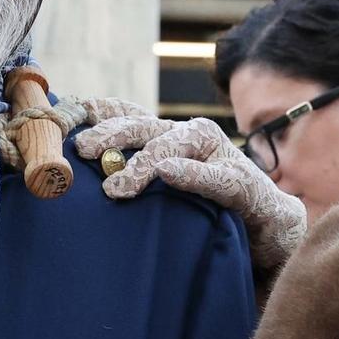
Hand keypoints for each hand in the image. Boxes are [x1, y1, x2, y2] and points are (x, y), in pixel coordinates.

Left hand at [74, 111, 305, 273]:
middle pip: (145, 125)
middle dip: (111, 134)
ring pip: (176, 144)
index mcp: (168, 136)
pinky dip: (191, 174)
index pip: (127, 113)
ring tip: (118, 185)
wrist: (271, 227)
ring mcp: (218, 155)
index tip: (67, 113)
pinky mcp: (243, 183)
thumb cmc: (209, 208)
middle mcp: (190, 136)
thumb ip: (131, 174)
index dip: (97, 110)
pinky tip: (169, 173)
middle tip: (83, 152)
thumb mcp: (164, 190)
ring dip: (145, 161)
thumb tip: (75, 172)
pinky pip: (214, 177)